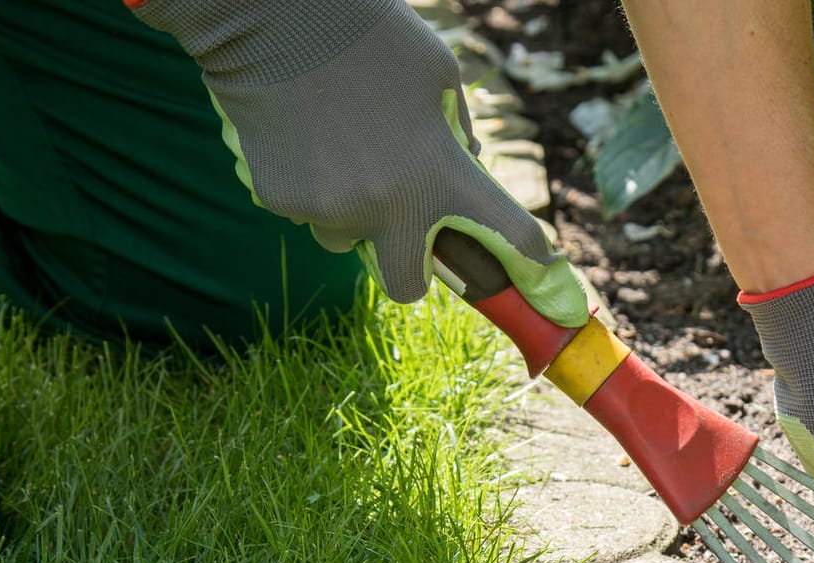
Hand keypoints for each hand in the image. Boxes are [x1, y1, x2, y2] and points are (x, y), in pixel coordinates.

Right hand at [130, 0, 585, 322]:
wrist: (275, 16)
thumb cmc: (370, 36)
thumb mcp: (438, 74)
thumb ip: (459, 131)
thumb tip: (468, 164)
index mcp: (442, 175)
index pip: (508, 235)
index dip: (529, 254)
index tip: (538, 262)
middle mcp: (390, 206)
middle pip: (407, 286)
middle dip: (411, 270)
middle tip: (406, 236)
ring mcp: (332, 209)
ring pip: (347, 239)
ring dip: (351, 215)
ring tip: (341, 153)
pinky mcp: (282, 201)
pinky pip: (305, 209)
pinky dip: (308, 186)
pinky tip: (304, 137)